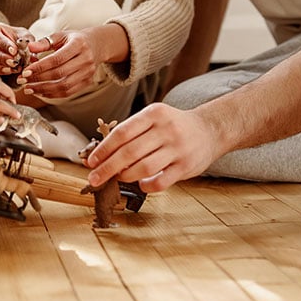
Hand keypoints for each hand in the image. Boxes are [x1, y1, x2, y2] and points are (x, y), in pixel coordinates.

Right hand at [0, 24, 34, 78]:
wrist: (5, 43)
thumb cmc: (14, 37)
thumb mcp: (22, 34)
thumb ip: (27, 40)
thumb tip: (32, 48)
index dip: (5, 45)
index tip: (15, 51)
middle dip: (2, 58)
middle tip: (14, 63)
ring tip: (13, 69)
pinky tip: (9, 71)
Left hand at [19, 30, 100, 98]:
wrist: (96, 45)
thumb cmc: (74, 39)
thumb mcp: (60, 36)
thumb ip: (44, 42)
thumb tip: (29, 48)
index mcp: (78, 44)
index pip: (57, 59)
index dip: (40, 67)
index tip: (25, 72)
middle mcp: (86, 60)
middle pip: (59, 74)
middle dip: (38, 79)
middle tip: (22, 81)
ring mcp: (88, 73)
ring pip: (64, 86)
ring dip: (43, 90)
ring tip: (28, 89)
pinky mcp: (87, 82)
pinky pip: (68, 92)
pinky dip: (52, 94)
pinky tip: (40, 92)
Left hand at [82, 103, 219, 192]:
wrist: (209, 129)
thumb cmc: (173, 125)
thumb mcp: (154, 118)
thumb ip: (132, 132)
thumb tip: (102, 154)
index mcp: (154, 114)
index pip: (122, 133)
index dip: (103, 149)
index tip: (91, 161)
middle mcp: (166, 129)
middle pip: (129, 152)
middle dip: (108, 167)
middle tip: (94, 178)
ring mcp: (177, 148)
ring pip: (144, 167)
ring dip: (125, 176)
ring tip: (117, 178)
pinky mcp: (186, 166)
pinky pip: (161, 181)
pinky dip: (146, 186)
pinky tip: (141, 184)